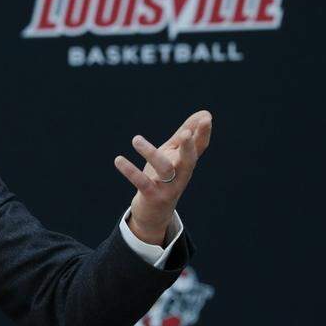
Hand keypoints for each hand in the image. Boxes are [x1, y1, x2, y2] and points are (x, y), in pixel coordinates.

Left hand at [114, 110, 212, 244]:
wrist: (155, 212)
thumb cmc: (165, 177)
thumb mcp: (174, 154)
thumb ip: (185, 135)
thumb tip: (204, 113)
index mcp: (187, 163)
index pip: (199, 147)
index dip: (203, 133)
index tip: (207, 117)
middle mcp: (182, 175)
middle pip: (189, 160)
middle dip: (188, 147)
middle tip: (185, 134)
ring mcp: (168, 187)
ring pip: (164, 169)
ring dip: (150, 153)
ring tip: (136, 139)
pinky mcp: (153, 196)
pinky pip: (142, 183)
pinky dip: (130, 171)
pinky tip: (118, 159)